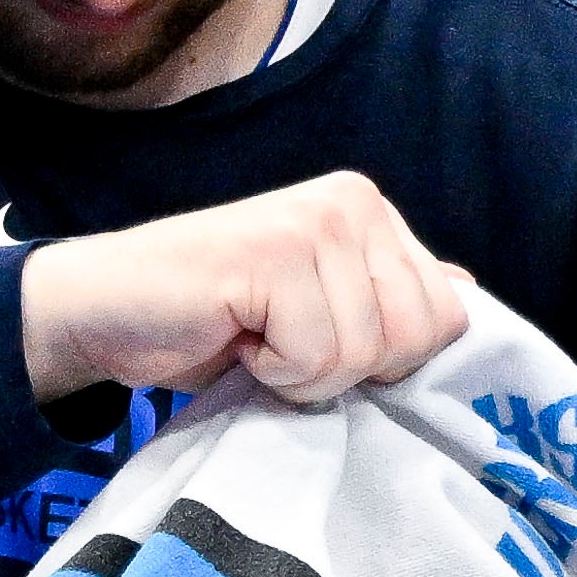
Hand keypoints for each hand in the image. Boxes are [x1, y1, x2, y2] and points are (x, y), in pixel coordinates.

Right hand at [17, 174, 475, 404]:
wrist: (111, 313)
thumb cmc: (213, 321)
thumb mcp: (319, 311)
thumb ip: (385, 298)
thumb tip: (465, 296)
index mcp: (372, 213)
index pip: (448, 316)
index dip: (389, 359)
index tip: (320, 342)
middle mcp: (353, 203)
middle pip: (415, 337)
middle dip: (349, 368)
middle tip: (283, 343)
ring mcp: (313, 222)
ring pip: (364, 351)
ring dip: (303, 374)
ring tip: (255, 339)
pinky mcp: (272, 253)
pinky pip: (315, 355)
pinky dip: (272, 371)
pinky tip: (236, 337)